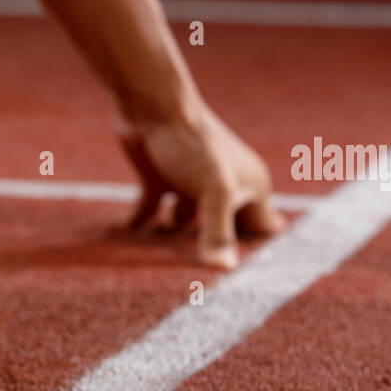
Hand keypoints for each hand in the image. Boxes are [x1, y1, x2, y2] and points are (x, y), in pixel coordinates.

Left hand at [123, 104, 285, 268]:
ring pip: (184, 224)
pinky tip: (129, 239)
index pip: (261, 229)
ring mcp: (190, 183)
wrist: (152, 105)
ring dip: (171, 243)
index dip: (255, 252)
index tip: (246, 282)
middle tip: (194, 286)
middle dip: (209, 253)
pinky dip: (140, 224)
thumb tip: (225, 269)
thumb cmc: (193, 145)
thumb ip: (218, 232)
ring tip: (157, 268)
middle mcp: (223, 187)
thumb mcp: (212, 191)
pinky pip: (151, 210)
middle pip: (221, 230)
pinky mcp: (158, 179)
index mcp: (249, 187)